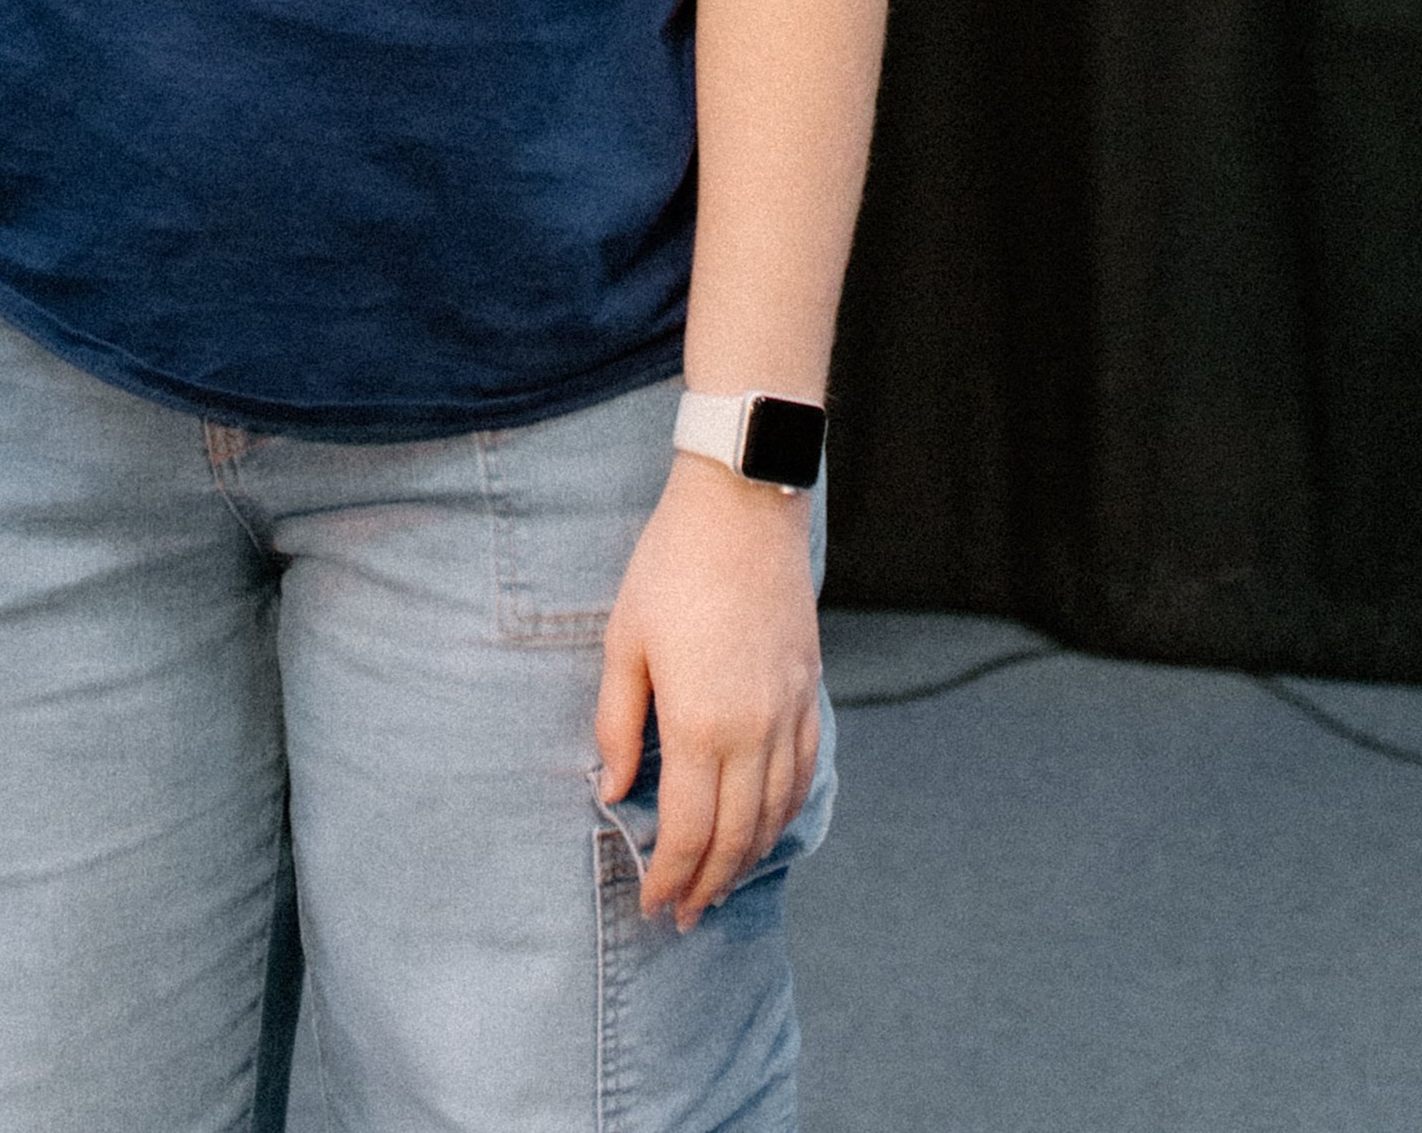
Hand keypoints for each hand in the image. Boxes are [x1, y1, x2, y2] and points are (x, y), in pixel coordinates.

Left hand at [594, 459, 821, 927]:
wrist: (744, 506)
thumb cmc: (671, 567)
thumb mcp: (624, 641)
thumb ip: (618, 722)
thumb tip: (612, 789)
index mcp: (700, 724)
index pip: (689, 831)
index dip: (670, 877)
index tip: (654, 904)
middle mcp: (753, 731)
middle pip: (736, 837)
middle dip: (708, 885)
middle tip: (684, 915)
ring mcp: (788, 712)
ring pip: (775, 813)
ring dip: (747, 858)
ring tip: (719, 883)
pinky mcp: (809, 690)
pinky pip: (803, 772)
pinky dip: (784, 812)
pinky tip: (765, 824)